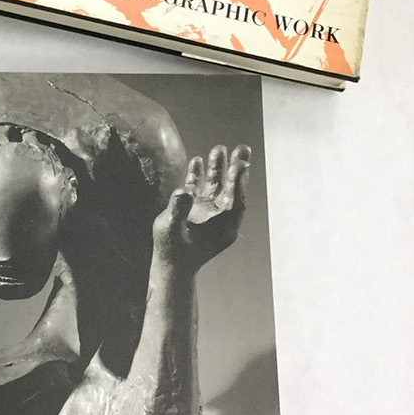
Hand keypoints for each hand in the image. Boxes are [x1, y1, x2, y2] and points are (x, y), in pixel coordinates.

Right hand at [153, 144, 249, 271]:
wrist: (169, 266)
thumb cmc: (172, 252)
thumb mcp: (171, 231)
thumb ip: (178, 210)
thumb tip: (184, 190)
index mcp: (223, 226)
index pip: (235, 201)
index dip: (238, 182)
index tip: (240, 165)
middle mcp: (219, 217)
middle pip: (231, 189)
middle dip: (237, 169)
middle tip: (244, 148)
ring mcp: (208, 212)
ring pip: (217, 186)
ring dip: (218, 168)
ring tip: (219, 148)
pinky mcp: (196, 209)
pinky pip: (200, 188)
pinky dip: (198, 175)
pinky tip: (197, 160)